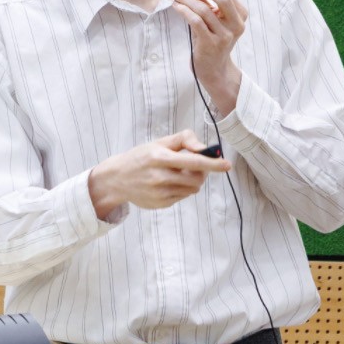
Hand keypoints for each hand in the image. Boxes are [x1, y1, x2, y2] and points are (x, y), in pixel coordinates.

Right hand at [88, 130, 232, 218]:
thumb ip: (184, 140)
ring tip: (179, 174)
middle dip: (202, 173)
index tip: (227, 165)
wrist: (116, 179)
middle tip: (195, 166)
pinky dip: (182, 190)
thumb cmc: (142, 157)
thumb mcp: (159, 142)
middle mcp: (159, 177)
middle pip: (196, 179)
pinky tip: (168, 184)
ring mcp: (159, 193)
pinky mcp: (160, 204)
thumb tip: (205, 149)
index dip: (212, 164)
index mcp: (160, 158)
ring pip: (192, 189)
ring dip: (192, 181)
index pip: (193, 161)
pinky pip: (182, 197)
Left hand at [167, 0, 246, 112]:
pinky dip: (185, 11)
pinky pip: (196, 22)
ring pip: (205, 9)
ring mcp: (225, 35)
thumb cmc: (211, 38)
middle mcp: (236, 23)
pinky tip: (176, 5)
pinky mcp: (211, 44)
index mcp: (240, 13)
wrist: (214, 68)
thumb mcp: (213, 17)